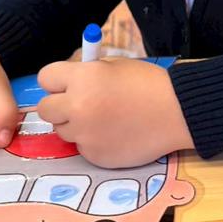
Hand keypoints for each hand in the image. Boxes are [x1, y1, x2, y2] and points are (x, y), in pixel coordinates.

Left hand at [36, 59, 193, 167]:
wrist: (177, 112)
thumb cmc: (148, 83)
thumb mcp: (113, 65)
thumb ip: (85, 73)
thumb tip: (65, 83)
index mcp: (82, 78)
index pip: (45, 78)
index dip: (57, 80)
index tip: (67, 83)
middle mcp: (77, 107)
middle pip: (46, 109)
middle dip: (59, 106)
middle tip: (79, 104)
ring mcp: (85, 135)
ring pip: (63, 131)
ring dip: (76, 125)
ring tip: (104, 119)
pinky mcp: (95, 156)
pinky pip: (82, 148)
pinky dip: (93, 142)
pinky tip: (115, 134)